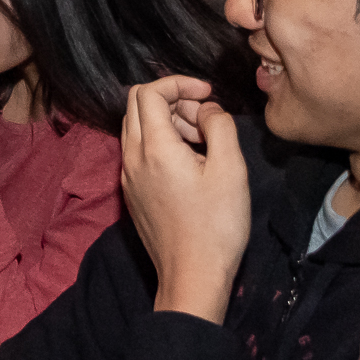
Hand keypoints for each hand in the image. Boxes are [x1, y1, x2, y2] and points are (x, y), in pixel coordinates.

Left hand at [120, 77, 250, 322]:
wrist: (192, 277)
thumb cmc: (216, 226)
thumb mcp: (231, 170)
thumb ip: (220, 127)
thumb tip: (208, 109)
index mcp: (153, 148)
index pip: (148, 92)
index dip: (178, 83)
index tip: (207, 93)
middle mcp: (132, 158)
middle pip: (136, 104)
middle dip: (172, 99)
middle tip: (205, 119)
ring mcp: (128, 177)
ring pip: (137, 128)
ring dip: (167, 121)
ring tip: (203, 142)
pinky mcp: (133, 193)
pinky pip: (139, 151)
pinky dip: (161, 143)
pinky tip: (191, 164)